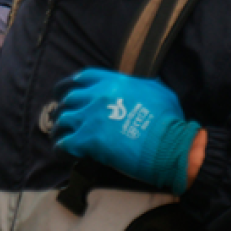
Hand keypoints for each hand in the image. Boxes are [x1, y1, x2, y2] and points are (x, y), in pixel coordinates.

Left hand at [53, 68, 200, 195]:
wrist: (171, 145)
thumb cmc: (169, 120)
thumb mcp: (157, 91)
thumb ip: (139, 85)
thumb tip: (137, 86)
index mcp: (113, 83)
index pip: (83, 77)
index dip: (71, 84)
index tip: (66, 91)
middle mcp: (97, 96)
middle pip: (69, 98)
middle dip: (63, 107)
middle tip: (62, 116)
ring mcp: (90, 118)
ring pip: (62, 120)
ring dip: (59, 128)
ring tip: (61, 136)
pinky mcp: (87, 140)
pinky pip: (64, 144)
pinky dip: (60, 149)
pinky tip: (62, 153)